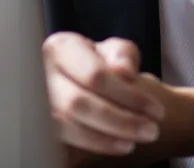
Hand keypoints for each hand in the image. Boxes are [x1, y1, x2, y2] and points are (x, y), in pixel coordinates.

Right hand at [42, 33, 165, 165]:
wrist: (85, 80)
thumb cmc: (101, 62)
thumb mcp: (117, 51)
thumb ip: (123, 55)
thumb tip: (123, 72)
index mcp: (60, 47)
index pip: (96, 75)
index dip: (128, 96)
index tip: (157, 111)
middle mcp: (41, 73)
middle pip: (80, 103)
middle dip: (120, 121)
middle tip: (150, 132)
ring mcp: (36, 101)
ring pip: (68, 126)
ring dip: (104, 139)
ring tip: (133, 142)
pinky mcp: (38, 125)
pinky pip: (60, 142)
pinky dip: (88, 146)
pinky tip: (112, 147)